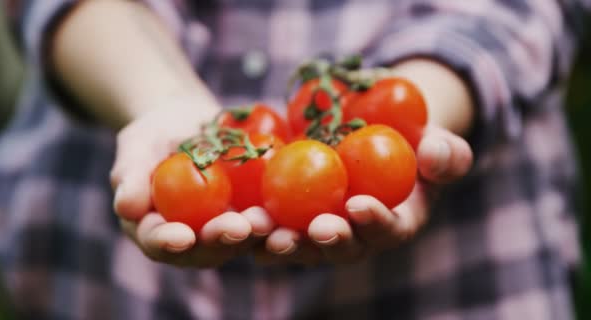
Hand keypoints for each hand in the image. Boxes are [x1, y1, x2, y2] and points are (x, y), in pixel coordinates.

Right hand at [110, 100, 272, 266]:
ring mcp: (222, 229)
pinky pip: (263, 219)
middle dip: (221, 240)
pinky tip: (288, 207)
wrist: (187, 124)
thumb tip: (127, 206)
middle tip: (237, 227)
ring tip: (266, 220)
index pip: (158, 242)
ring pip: (238, 239)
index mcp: (155, 229)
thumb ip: (131, 174)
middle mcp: (191, 238)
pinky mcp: (248, 214)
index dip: (168, 243)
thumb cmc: (153, 136)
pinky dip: (276, 216)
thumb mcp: (136, 146)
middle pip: (204, 248)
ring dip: (253, 234)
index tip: (181, 236)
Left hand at [255, 125, 472, 264]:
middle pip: (339, 247)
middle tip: (314, 229)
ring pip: (299, 244)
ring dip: (281, 240)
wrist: (376, 139)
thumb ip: (447, 155)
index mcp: (393, 224)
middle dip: (325, 241)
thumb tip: (433, 155)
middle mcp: (354, 237)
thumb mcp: (439, 145)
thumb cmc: (415, 144)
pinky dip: (255, 225)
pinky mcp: (291, 217)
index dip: (375, 222)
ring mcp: (319, 230)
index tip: (359, 205)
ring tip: (263, 230)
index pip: (387, 230)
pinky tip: (238, 217)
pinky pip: (272, 224)